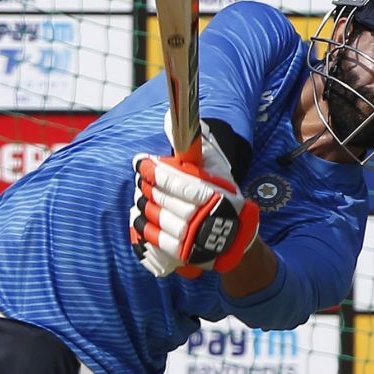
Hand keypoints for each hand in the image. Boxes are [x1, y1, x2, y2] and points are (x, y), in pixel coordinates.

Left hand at [129, 130, 260, 278]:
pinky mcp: (182, 255)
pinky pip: (153, 242)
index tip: (141, 162)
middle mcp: (202, 217)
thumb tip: (171, 117)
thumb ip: (195, 143)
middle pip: (160, 199)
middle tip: (141, 180)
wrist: (235, 238)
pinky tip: (139, 220)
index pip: (174, 180)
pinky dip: (141, 230)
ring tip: (139, 199)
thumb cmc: (223, 196)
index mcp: (212, 194)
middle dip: (145, 187)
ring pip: (153, 220)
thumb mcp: (216, 167)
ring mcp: (191, 239)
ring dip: (141, 207)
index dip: (152, 170)